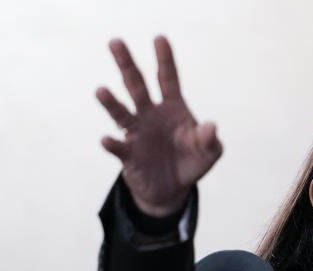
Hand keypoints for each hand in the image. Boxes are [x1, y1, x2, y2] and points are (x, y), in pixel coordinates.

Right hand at [96, 36, 222, 216]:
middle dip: (127, 64)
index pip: (167, 78)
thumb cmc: (191, 162)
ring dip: (111, 102)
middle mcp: (151, 115)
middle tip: (115, 42)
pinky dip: (112, 144)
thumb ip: (211, 139)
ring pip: (121, 113)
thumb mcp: (209, 152)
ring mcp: (137, 133)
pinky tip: (106, 140)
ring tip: (101, 91)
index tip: (160, 38)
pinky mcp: (129, 155)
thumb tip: (211, 127)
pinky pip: (119, 147)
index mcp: (172, 108)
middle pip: (136, 85)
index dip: (165, 59)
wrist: (173, 189)